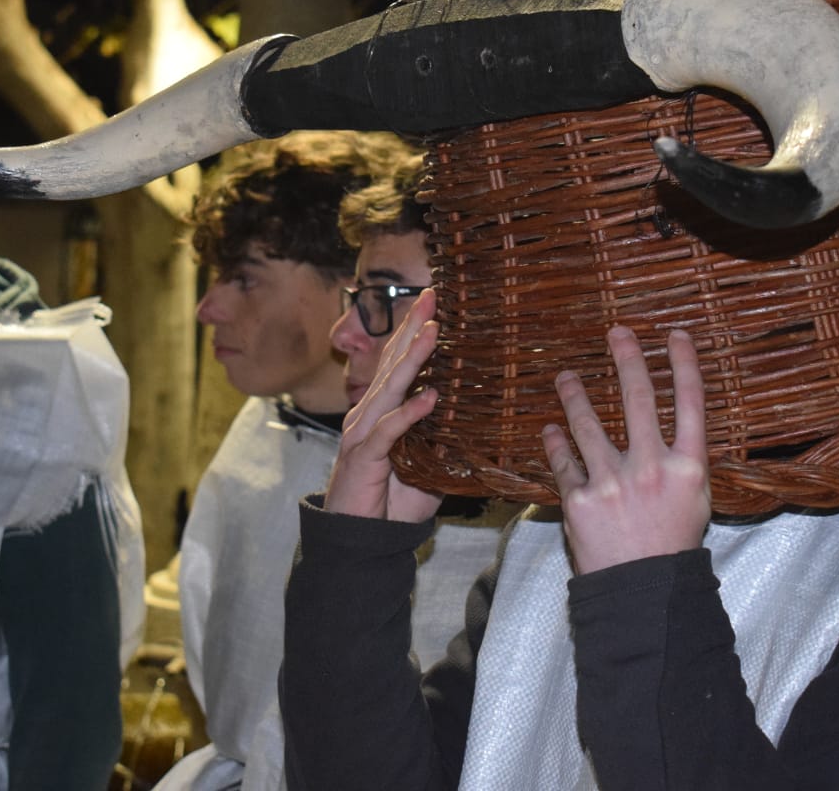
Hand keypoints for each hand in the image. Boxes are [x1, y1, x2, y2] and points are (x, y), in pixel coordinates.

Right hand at [325, 289, 444, 522]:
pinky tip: (429, 399)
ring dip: (412, 359)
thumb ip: (444, 443)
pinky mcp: (363, 458)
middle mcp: (367, 413)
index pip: (396, 363)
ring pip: (389, 388)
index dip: (411, 331)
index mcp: (380, 410)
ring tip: (433, 333)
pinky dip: (408, 414)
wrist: (360, 540)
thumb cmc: (390, 502)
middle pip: (391, 363)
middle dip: (411, 328)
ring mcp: (362, 433)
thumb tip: (478, 427)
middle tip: (431, 298)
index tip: (432, 303)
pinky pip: (388, 431)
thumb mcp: (426, 467)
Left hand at [542, 326, 710, 574]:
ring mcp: (612, 482)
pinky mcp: (579, 500)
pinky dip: (555, 444)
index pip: (690, 404)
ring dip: (575, 395)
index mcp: (687, 468)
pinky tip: (550, 430)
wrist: (642, 592)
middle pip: (639, 399)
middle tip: (617, 332)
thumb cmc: (671, 546)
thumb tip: (674, 425)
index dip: (684, 365)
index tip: (675, 335)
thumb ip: (682, 463)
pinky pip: (563, 462)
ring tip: (565, 377)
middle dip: (628, 360)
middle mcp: (651, 468)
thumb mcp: (694, 502)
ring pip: (589, 424)